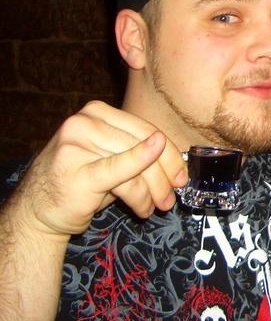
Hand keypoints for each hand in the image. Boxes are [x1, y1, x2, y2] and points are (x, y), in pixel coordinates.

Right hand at [13, 100, 187, 239]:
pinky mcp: (75, 169)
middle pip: (143, 145)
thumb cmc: (80, 182)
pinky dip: (140, 186)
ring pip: (135, 165)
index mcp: (97, 112)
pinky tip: (148, 201)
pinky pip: (119, 173)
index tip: (182, 175)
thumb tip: (178, 164)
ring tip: (153, 207)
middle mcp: (84, 122)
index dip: (169, 154)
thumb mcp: (112, 159)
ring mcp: (76, 143)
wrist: (38, 208)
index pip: (145, 129)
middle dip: (164, 175)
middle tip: (172, 197)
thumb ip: (140, 152)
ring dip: (150, 192)